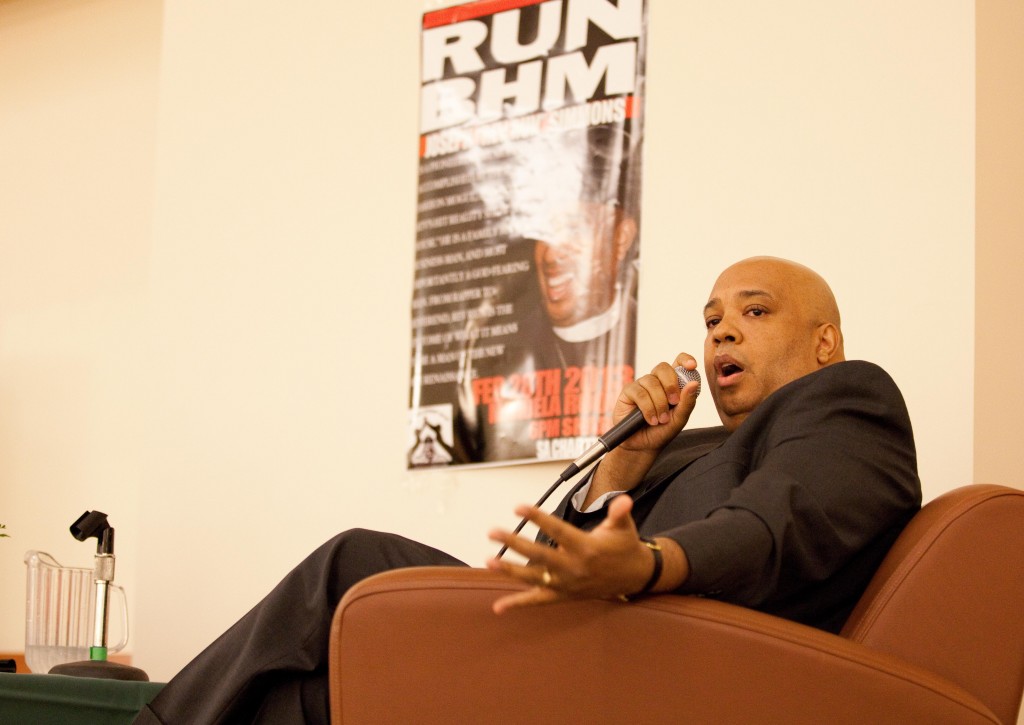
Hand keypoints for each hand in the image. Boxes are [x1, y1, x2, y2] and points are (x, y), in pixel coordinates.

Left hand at [486, 495, 655, 613]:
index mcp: (586, 547)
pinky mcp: (564, 595)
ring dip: (510, 571)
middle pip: (539, 555)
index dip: (538, 518)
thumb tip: (623, 500)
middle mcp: (574, 567)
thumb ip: (619, 513)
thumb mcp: (623, 526)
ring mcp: (567, 584)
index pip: (557, 530)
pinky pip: (538, 601)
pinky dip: (518, 604)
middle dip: (515, 544)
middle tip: (494, 532)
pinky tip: (498, 607)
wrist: (634, 576)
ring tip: (489, 562)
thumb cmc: (624, 546)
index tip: (519, 508)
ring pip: (534, 578)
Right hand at [613, 353, 700, 454]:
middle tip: (673, 402)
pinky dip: (648, 408)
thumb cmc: (662, 431)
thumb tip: (694, 383)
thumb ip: (687, 402)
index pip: (678, 362)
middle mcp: (656, 381)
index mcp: (672, 383)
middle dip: (671, 384)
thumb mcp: (679, 419)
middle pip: (663, 367)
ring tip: (661, 420)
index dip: (685, 359)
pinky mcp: (628, 392)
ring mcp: (641, 385)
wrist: (643, 446)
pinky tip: (650, 420)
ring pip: (651, 382)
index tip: (691, 366)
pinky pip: (639, 393)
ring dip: (659, 403)